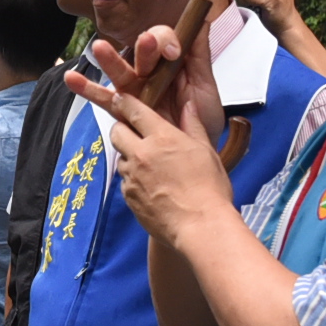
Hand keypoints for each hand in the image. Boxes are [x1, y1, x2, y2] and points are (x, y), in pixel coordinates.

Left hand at [69, 43, 242, 248]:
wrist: (201, 227)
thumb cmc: (209, 190)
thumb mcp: (205, 150)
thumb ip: (192, 125)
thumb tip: (188, 104)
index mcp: (161, 138)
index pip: (134, 110)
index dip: (125, 101)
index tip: (121, 98)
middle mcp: (141, 155)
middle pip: (116, 132)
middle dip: (122, 129)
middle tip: (135, 133)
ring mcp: (132, 178)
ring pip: (120, 158)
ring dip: (129, 157)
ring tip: (150, 165)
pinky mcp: (129, 198)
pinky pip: (125, 182)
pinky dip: (134, 179)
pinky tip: (152, 186)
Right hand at [85, 11, 224, 145]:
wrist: (196, 155)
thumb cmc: (202, 119)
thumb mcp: (205, 86)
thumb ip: (199, 55)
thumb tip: (203, 20)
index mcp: (171, 63)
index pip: (163, 39)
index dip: (166, 40)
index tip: (174, 52)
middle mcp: (150, 73)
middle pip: (141, 53)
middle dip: (143, 47)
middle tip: (147, 42)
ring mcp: (135, 90)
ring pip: (120, 71)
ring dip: (109, 60)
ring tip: (99, 49)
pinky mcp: (123, 109)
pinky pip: (104, 98)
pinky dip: (86, 88)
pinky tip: (72, 79)